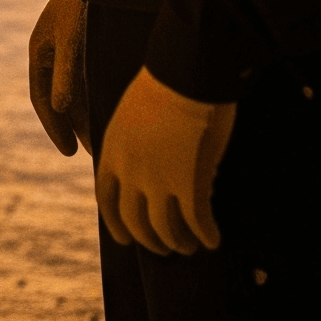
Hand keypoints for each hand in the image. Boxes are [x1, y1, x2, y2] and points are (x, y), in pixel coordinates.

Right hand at [27, 0, 90, 156]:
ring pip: (77, 91)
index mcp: (40, 50)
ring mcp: (71, 50)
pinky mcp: (89, 45)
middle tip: (92, 152)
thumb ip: (66, 72)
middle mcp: (53, 53)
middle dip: (74, 125)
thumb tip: (60, 108)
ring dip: (88, 114)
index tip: (69, 152)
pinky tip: (112, 110)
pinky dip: (97, 98)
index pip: (41, 98)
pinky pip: (90, 80)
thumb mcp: (71, 37)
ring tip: (105, 138)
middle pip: (60, 98)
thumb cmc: (79, 2)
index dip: (54, 126)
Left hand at [95, 67, 236, 255]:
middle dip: (150, 241)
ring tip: (191, 246)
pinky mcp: (190, 184)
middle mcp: (131, 171)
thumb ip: (131, 144)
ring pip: (166, 229)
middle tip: (165, 248)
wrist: (184, 72)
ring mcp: (160, 180)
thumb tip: (143, 169)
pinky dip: (206, 235)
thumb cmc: (164, 83)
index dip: (116, 223)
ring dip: (180, 243)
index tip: (125, 237)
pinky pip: (197, 222)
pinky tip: (214, 239)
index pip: (106, 198)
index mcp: (113, 150)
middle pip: (135, 222)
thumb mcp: (131, 114)